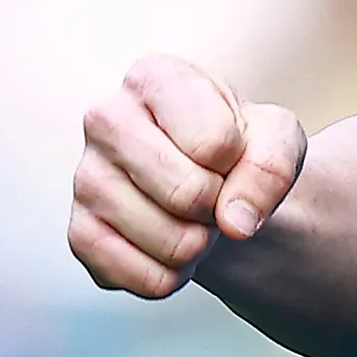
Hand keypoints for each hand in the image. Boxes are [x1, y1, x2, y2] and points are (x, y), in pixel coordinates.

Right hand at [69, 53, 307, 297]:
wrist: (207, 183)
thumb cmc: (237, 146)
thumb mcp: (276, 139)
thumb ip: (273, 166)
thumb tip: (235, 222)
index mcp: (153, 77)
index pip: (215, 144)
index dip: (240, 163)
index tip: (228, 154)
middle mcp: (106, 119)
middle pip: (187, 194)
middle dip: (219, 207)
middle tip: (213, 193)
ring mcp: (86, 178)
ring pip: (170, 243)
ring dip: (200, 244)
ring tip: (190, 216)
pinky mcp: (79, 234)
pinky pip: (146, 280)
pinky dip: (175, 276)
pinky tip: (167, 246)